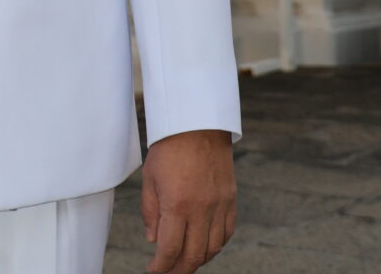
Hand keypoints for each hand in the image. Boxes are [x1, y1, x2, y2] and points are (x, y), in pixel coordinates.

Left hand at [141, 129, 235, 273]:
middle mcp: (201, 209)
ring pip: (212, 249)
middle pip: (193, 256)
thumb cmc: (169, 146)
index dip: (161, 266)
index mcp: (177, 204)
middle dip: (179, 270)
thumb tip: (154, 240)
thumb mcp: (149, 176)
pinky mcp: (230, 200)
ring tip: (185, 261)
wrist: (198, 122)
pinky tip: (205, 245)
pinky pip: (226, 233)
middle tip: (168, 271)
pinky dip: (215, 245)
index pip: (170, 249)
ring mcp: (219, 206)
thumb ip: (150, 211)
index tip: (153, 271)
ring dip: (198, 260)